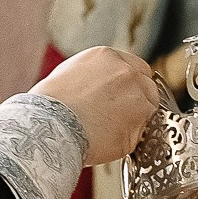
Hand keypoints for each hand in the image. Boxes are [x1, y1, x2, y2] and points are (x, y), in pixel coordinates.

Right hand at [36, 47, 160, 165]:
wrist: (49, 126)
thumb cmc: (48, 106)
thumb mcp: (67, 75)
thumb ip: (92, 77)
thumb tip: (98, 89)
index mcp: (107, 57)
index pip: (135, 68)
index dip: (131, 85)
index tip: (124, 97)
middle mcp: (127, 72)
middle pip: (148, 86)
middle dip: (138, 102)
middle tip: (120, 118)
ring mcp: (137, 97)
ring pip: (149, 110)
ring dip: (136, 121)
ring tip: (109, 132)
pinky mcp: (140, 123)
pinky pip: (143, 133)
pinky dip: (131, 140)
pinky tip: (109, 142)